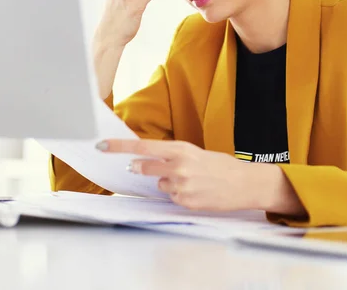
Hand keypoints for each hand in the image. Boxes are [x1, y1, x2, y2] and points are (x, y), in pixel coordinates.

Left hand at [96, 139, 266, 210]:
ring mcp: (181, 186)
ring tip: (192, 181)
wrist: (245, 183)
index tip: (101, 145)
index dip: (119, 147)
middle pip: (143, 167)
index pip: (142, 147)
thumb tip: (144, 162)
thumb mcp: (196, 152)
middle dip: (142, 168)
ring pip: (160, 184)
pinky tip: (197, 192)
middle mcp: (178, 166)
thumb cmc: (221, 165)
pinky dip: (180, 195)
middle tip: (156, 168)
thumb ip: (171, 156)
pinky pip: (172, 198)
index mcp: (181, 148)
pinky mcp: (186, 202)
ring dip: (169, 183)